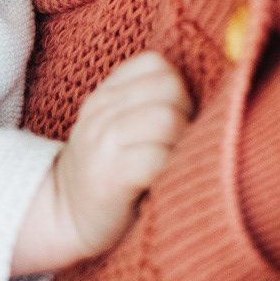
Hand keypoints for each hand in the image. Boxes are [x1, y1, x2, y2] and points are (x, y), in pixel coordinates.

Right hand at [12, 51, 191, 272]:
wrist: (64, 216)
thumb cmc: (109, 174)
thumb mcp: (119, 128)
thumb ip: (150, 106)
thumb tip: (215, 97)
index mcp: (106, 94)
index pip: (156, 64)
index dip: (179, 88)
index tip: (178, 117)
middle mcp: (101, 110)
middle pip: (170, 88)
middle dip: (188, 114)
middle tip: (181, 145)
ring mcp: (103, 141)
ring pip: (167, 119)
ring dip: (182, 142)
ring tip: (174, 162)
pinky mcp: (111, 175)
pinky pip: (157, 159)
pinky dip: (171, 169)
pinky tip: (165, 182)